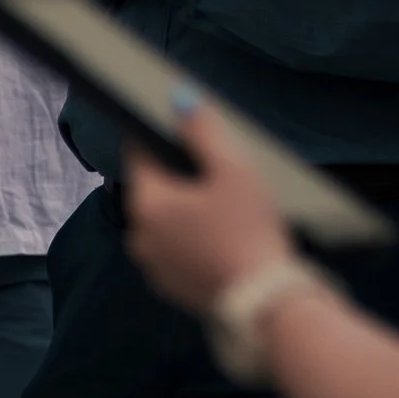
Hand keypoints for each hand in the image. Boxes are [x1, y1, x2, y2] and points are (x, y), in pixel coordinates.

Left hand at [124, 100, 297, 318]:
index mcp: (147, 204)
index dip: (152, 135)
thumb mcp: (232, 171)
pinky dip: (187, 236)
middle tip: (208, 165)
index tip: (166, 122)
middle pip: (150, 189)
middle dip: (173, 174)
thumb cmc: (248, 229)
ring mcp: (149, 264)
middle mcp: (138, 235)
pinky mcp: (166, 284)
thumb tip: (178, 99)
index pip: (138, 156)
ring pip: (160, 221)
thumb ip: (203, 132)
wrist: (260, 298)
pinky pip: (171, 248)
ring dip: (181, 208)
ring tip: (218, 201)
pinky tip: (217, 233)